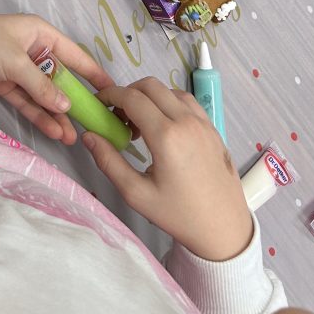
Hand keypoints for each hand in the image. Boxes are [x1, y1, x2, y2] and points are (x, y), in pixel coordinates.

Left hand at [0, 13, 114, 143]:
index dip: (93, 73)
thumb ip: (42, 86)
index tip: (112, 92)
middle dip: (73, 102)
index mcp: (41, 33)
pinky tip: (53, 131)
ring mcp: (19, 69)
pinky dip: (39, 115)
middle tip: (93, 125)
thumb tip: (66, 107)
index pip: (75, 54)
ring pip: (44, 94)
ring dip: (56, 114)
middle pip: (60, 78)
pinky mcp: (5, 84)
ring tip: (72, 138)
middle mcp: (33, 50)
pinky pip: (27, 101)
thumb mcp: (16, 63)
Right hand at [82, 77, 252, 260]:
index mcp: (166, 136)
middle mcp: (186, 121)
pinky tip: (163, 126)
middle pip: (150, 86)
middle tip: (118, 117)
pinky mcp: (213, 128)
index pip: (132, 97)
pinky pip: (186, 102)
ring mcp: (203, 122)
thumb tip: (88, 135)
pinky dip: (169, 102)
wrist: (224, 228)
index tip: (99, 105)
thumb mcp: (136, 194)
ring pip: (169, 89)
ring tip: (140, 124)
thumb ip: (108, 161)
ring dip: (149, 97)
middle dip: (128, 93)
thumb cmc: (179, 214)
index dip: (110, 95)